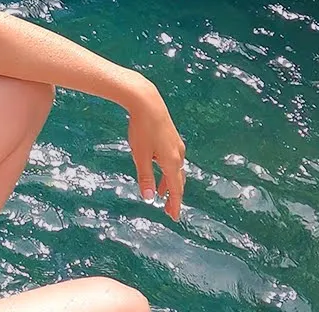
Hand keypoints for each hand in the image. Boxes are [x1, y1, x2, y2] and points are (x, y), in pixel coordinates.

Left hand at [126, 81, 186, 220]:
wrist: (147, 101)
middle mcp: (178, 154)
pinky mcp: (172, 137)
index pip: (176, 189)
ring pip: (176, 169)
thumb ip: (145, 177)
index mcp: (171, 161)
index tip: (174, 217)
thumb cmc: (142, 129)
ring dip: (169, 183)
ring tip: (161, 194)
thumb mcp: (140, 156)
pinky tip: (158, 169)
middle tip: (168, 210)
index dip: (175, 204)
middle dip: (173, 196)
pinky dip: (168, 170)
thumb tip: (149, 198)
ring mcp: (176, 145)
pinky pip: (173, 159)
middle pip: (178, 181)